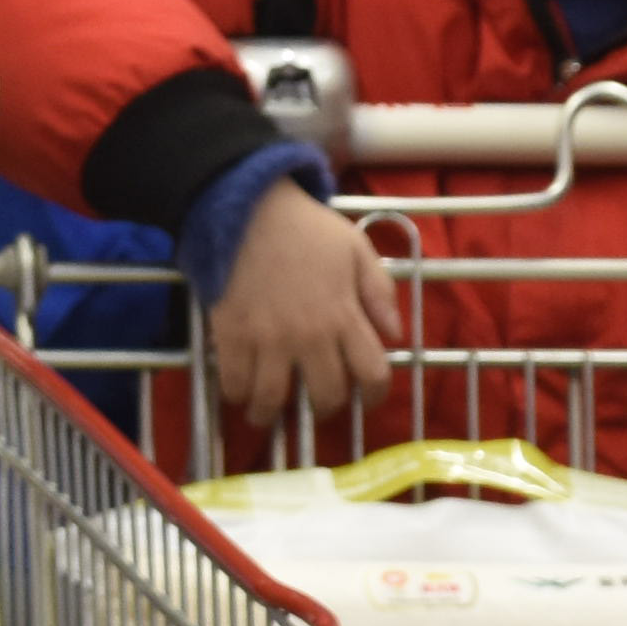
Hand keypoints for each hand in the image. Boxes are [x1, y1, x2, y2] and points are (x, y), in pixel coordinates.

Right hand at [205, 187, 404, 452]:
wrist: (247, 211)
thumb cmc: (307, 229)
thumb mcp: (356, 250)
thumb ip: (379, 293)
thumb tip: (395, 335)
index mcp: (344, 315)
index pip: (372, 374)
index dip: (375, 395)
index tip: (367, 399)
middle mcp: (309, 336)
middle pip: (325, 396)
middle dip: (324, 409)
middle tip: (316, 404)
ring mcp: (267, 339)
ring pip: (273, 400)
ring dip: (271, 414)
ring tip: (267, 413)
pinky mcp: (231, 336)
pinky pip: (234, 383)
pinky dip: (237, 394)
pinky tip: (241, 391)